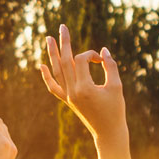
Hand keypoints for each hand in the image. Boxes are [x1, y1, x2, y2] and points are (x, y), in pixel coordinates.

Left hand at [38, 23, 125, 137]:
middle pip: (65, 61)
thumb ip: (110, 66)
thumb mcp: (116, 86)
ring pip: (56, 72)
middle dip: (64, 43)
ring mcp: (68, 96)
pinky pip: (53, 87)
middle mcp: (72, 91)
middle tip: (62, 26)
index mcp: (84, 88)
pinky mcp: (67, 101)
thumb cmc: (115, 110)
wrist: (108, 132)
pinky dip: (47, 76)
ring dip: (52, 54)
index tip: (102, 59)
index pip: (81, 60)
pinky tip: (41, 65)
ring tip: (49, 38)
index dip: (91, 55)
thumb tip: (103, 51)